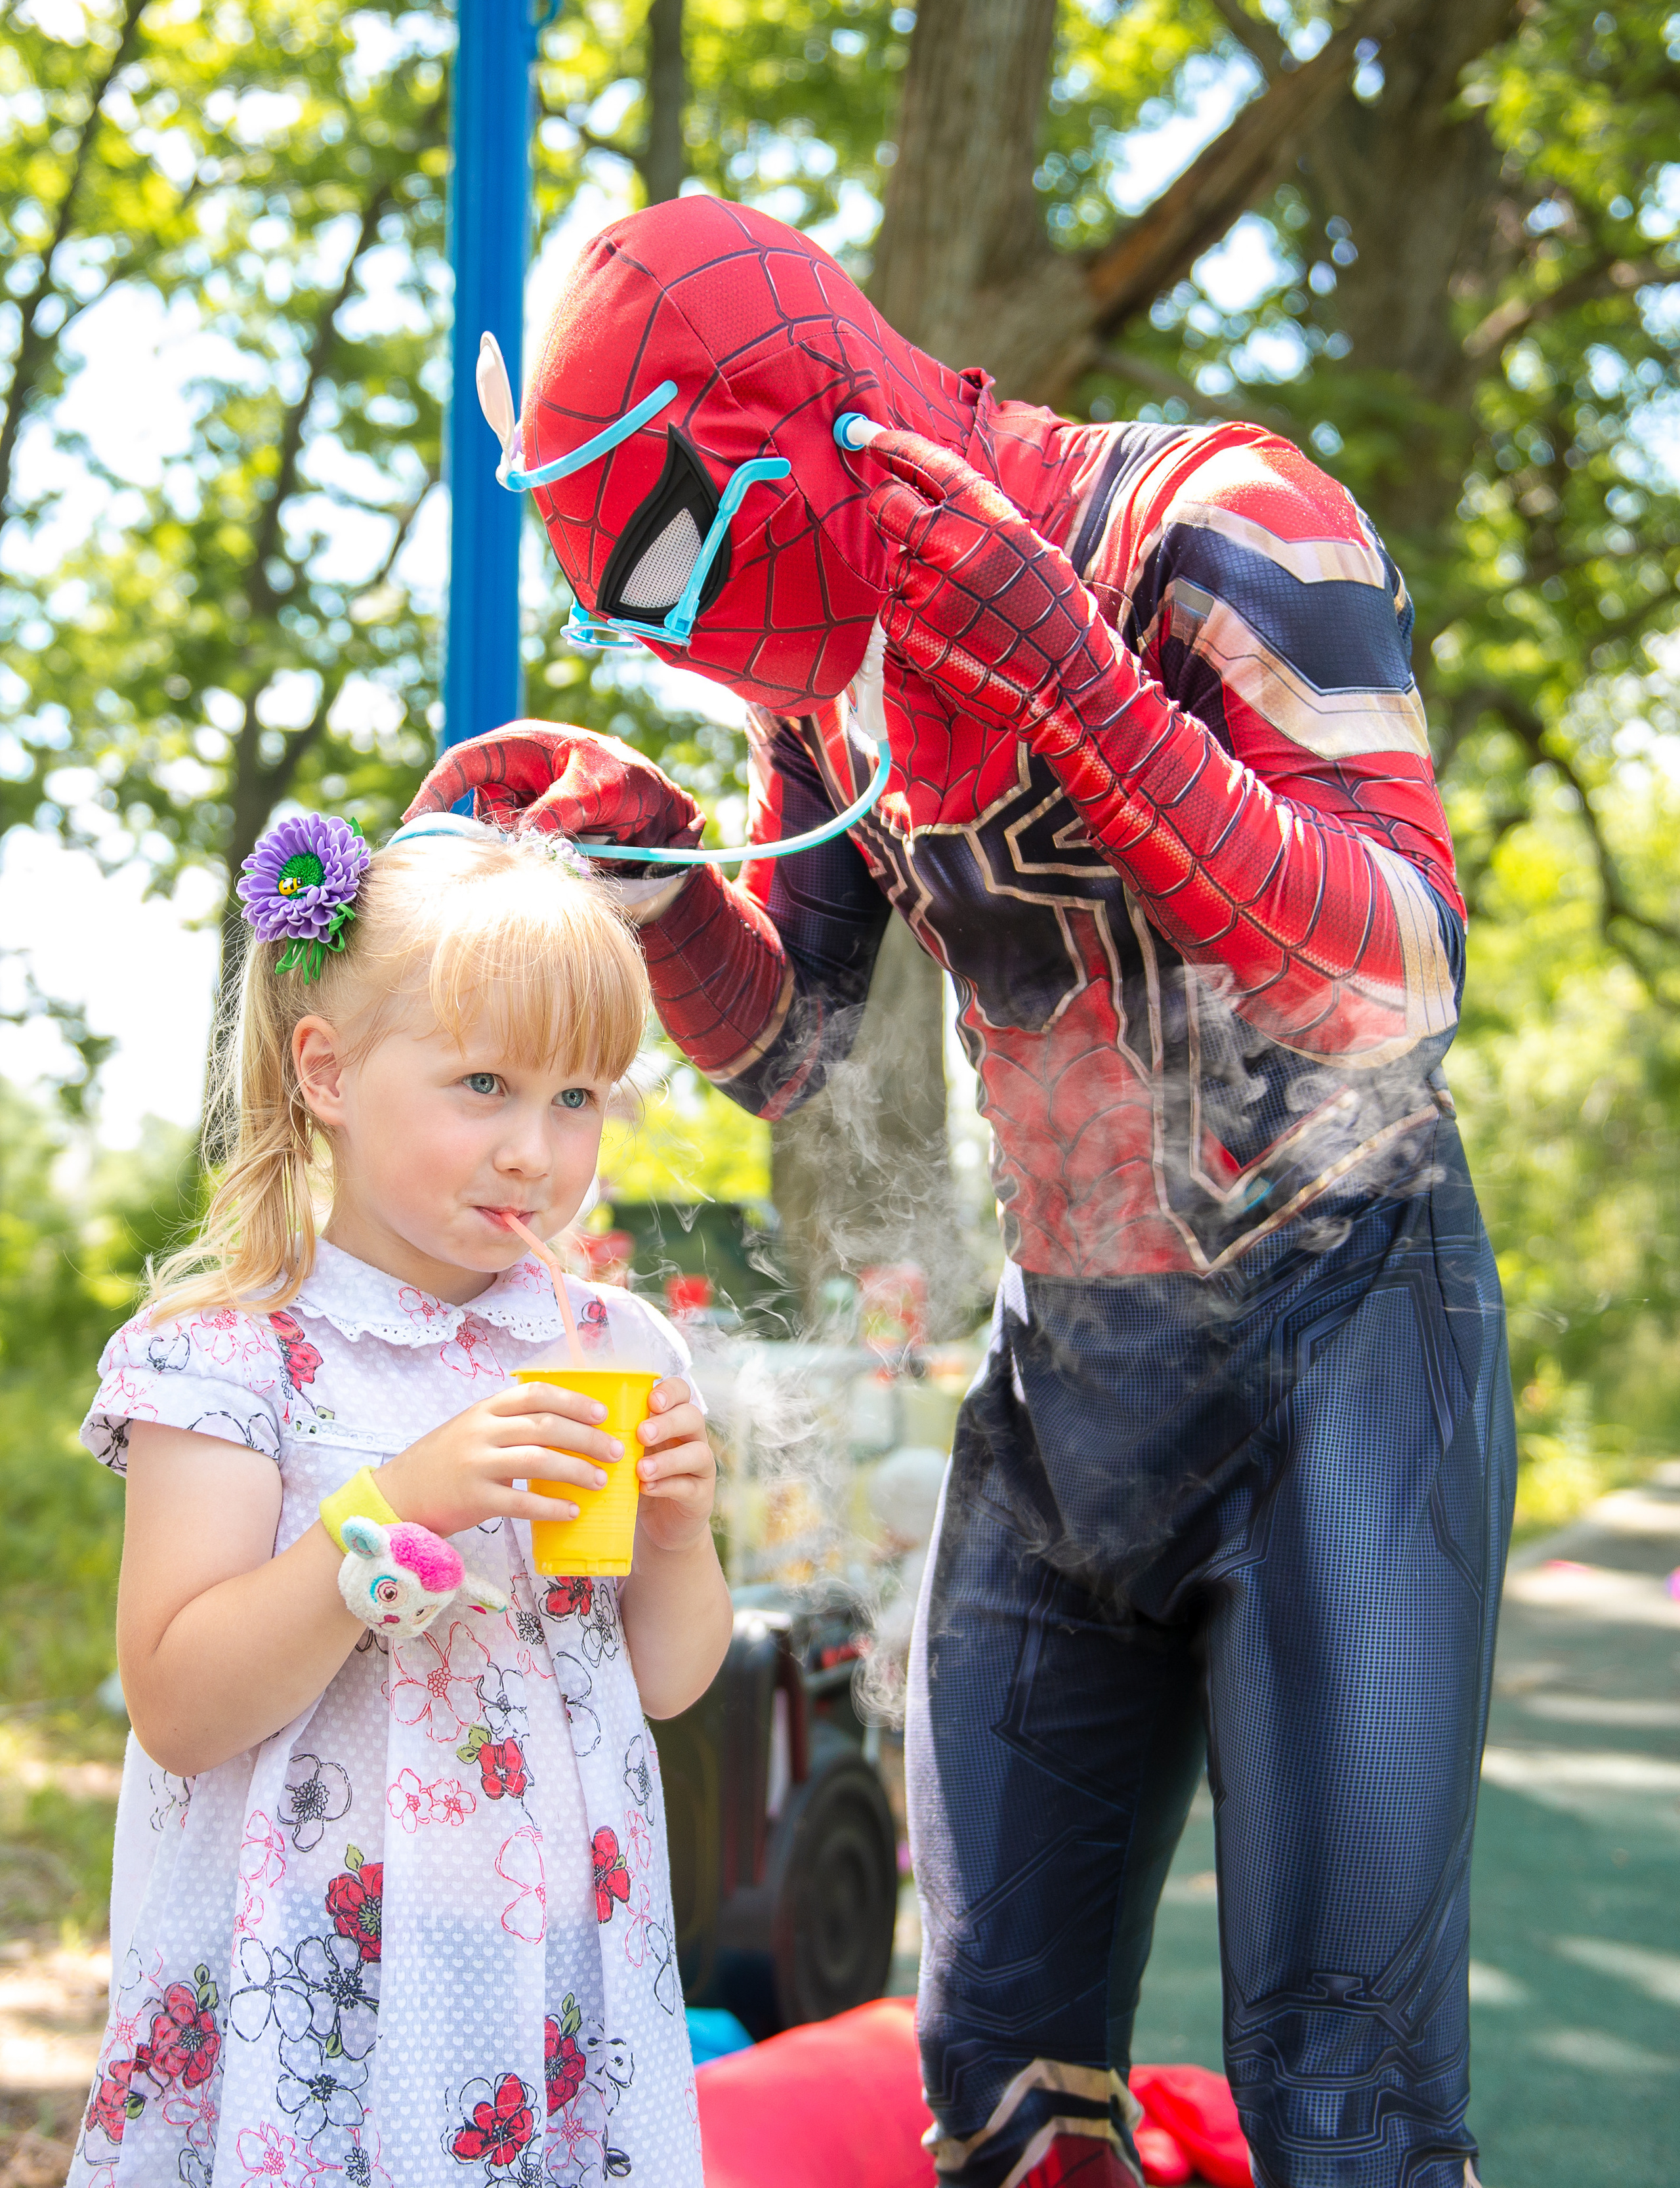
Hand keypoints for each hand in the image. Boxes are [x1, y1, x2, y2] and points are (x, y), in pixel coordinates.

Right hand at [375, 1382, 627, 1537]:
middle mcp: (481, 1431)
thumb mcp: (471, 1429)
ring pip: (538, 1461)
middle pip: (545, 1426)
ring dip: (576, 1470)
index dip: (574, 1401)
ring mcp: (476, 1465)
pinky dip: (552, 1507)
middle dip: (587, 1438)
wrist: (397, 1496)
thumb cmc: (443, 1462)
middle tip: (616, 1450)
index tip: (602, 1413)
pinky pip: (521, 1503)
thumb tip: (565, 1425)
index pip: (536, 1393)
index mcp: (484, 1409)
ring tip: (601, 1480)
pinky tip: (572, 1510)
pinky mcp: (473, 1500)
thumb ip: (508, 1423)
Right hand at [404, 722, 705, 864]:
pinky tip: (554, 870)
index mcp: (518, 746)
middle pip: (476, 812)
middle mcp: (511, 778)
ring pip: (498, 841)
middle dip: (487, 838)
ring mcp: (519, 810)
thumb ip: (561, 808)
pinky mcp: (531, 838)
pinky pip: (518, 856)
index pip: (463, 764)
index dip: (436, 791)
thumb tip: (523, 835)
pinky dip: (530, 866)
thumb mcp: (598, 789)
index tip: (416, 823)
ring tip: (559, 856)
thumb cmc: (627, 780)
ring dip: (518, 856)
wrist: (659, 811)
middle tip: (503, 860)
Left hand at [632, 1376, 716, 1555]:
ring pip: (698, 1452)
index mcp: (672, 1418)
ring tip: (641, 1470)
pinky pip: (690, 1486)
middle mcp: (691, 1437)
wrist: (656, 1523)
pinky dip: (667, 1486)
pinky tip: (646, 1489)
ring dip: (668, 1459)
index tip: (651, 1401)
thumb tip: (581, 1415)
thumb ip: (616, 1433)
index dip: (670, 1392)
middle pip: (693, 1417)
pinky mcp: (701, 1495)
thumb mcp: (626, 1451)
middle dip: (667, 1423)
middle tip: (642, 1434)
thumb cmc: (635, 1477)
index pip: (681, 1392)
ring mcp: (700, 1466)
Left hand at [863, 428, 1119, 753]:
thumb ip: (976, 518)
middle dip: (892, 509)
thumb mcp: (1025, 545)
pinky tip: (951, 632)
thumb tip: (931, 498)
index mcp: (983, 511)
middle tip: (910, 525)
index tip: (870, 438)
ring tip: (963, 605)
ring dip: (916, 577)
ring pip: (895, 564)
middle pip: (886, 505)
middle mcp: (947, 542)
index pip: (925, 462)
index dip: (893, 446)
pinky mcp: (908, 629)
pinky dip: (914, 617)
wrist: (1066, 680)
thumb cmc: (1053, 611)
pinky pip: (894, 609)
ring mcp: (923, 587)